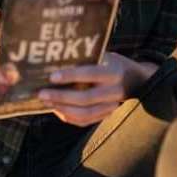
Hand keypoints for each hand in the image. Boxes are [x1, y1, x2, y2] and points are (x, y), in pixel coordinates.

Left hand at [37, 52, 156, 126]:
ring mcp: (111, 106)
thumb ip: (85, 59)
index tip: (52, 76)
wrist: (134, 79)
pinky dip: (69, 117)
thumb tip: (53, 61)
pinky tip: (57, 109)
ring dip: (63, 109)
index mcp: (113, 71)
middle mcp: (114, 90)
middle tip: (42, 94)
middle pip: (86, 98)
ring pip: (85, 113)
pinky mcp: (107, 115)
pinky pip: (86, 121)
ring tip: (46, 102)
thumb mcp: (103, 55)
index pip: (90, 74)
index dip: (71, 76)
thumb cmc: (110, 63)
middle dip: (61, 97)